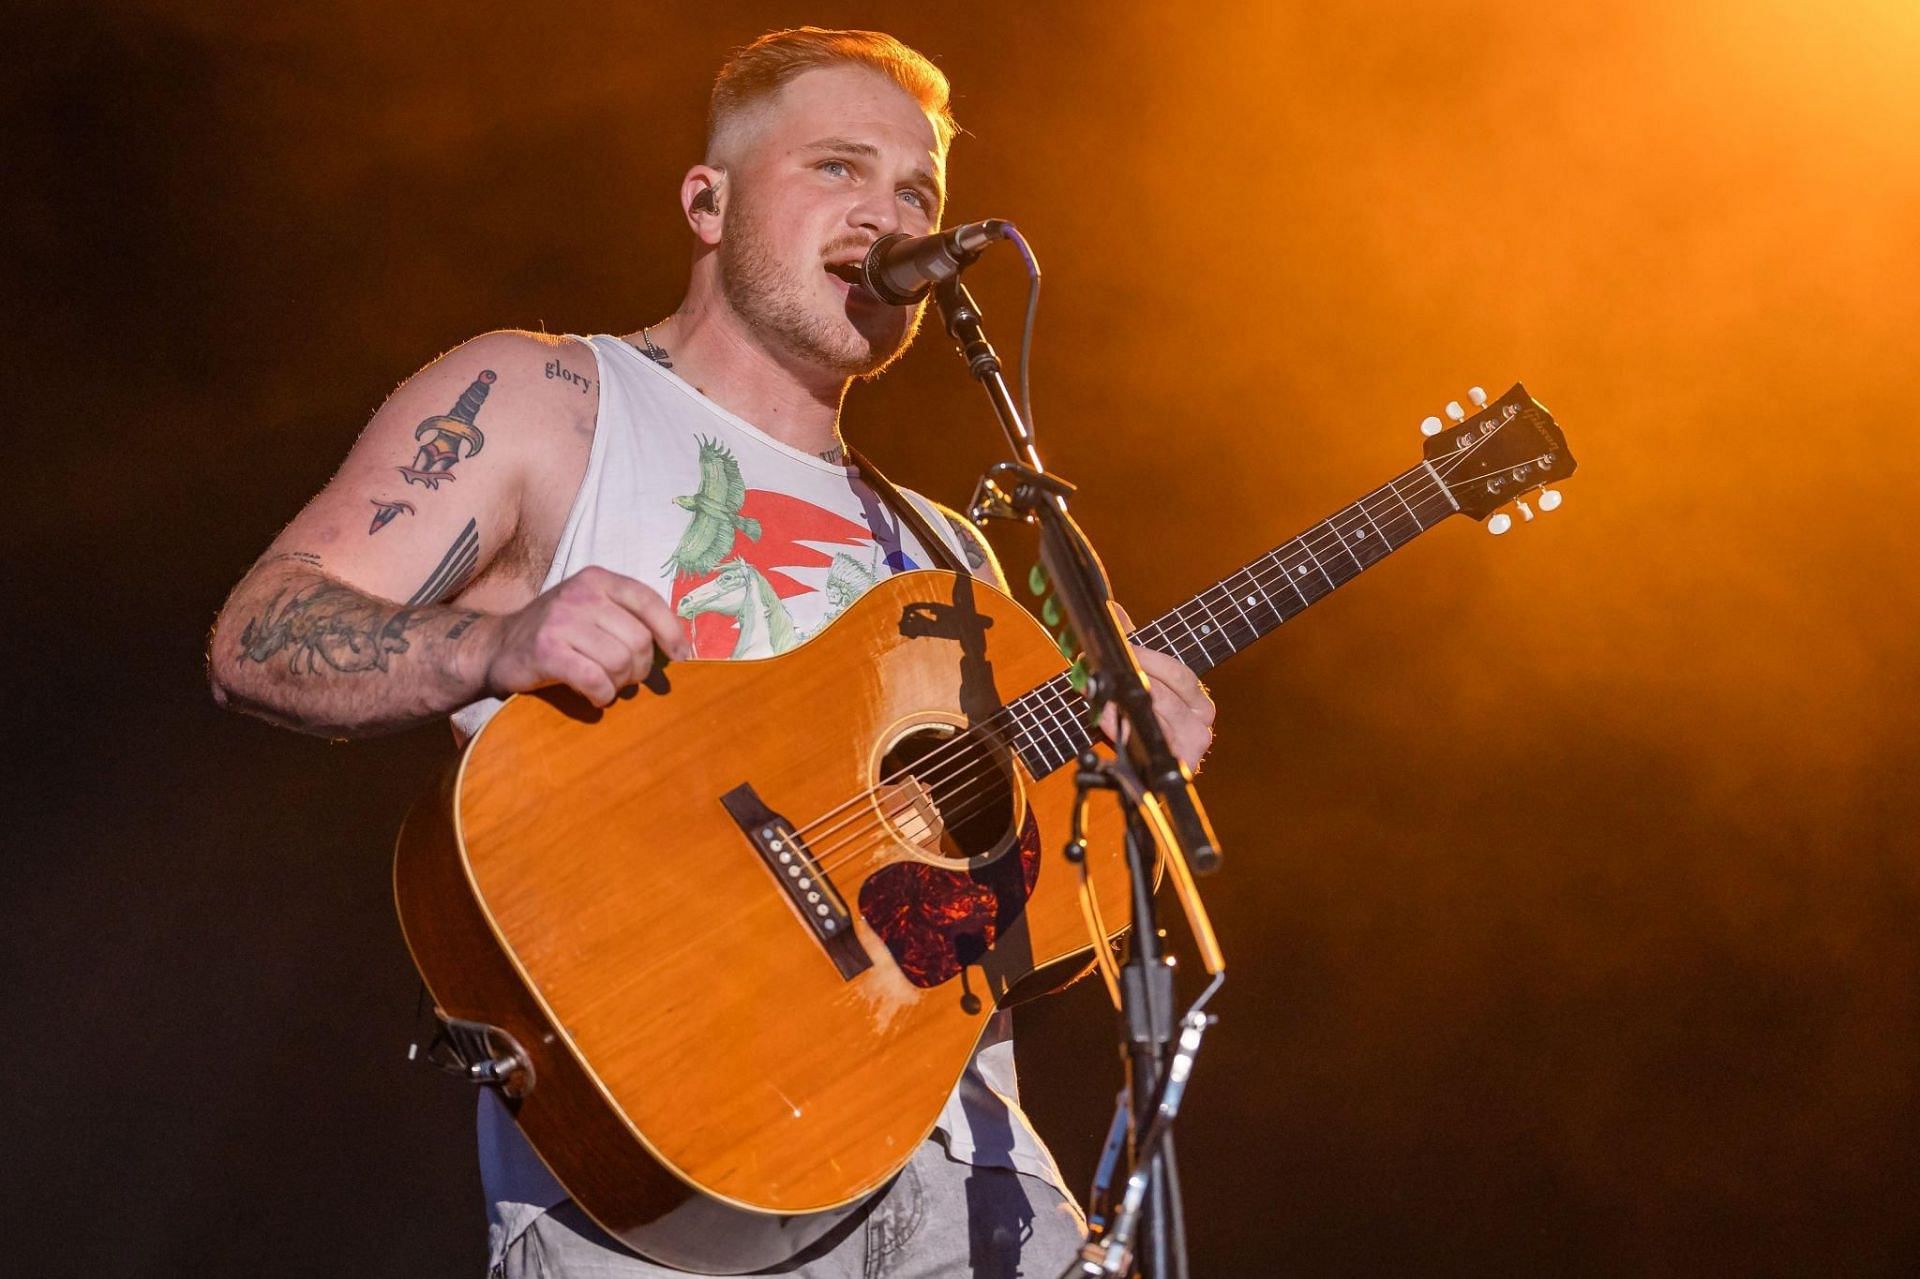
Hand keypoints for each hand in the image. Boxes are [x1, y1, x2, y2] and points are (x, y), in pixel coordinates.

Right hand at [474, 567, 691, 706]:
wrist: (496, 647)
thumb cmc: (556, 632)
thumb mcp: (592, 609)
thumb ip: (629, 617)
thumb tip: (678, 647)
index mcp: (598, 579)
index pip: (648, 601)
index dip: (671, 632)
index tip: (680, 656)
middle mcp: (580, 594)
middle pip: (638, 640)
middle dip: (640, 668)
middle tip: (625, 677)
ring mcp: (561, 621)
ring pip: (619, 662)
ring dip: (619, 683)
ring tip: (605, 684)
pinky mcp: (547, 651)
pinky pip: (594, 679)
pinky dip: (602, 695)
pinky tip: (595, 696)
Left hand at [1097, 605, 1215, 770]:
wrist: (1143, 778)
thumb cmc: (1141, 726)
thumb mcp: (1140, 682)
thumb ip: (1132, 648)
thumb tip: (1114, 611)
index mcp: (1199, 700)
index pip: (1178, 672)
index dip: (1146, 658)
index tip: (1120, 647)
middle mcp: (1202, 722)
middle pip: (1165, 692)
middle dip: (1130, 677)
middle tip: (1100, 666)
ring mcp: (1191, 747)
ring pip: (1152, 715)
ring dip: (1118, 701)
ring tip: (1096, 692)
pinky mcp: (1174, 767)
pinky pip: (1143, 740)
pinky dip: (1119, 726)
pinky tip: (1104, 717)